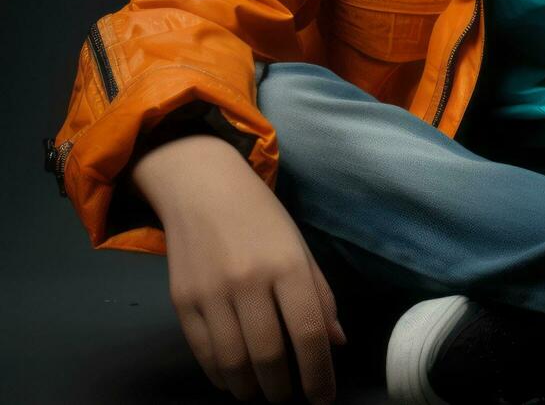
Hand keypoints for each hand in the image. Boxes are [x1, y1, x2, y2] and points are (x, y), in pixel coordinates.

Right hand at [131, 134, 346, 402]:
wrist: (201, 187)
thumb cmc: (261, 216)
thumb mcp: (300, 247)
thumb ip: (320, 296)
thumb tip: (336, 343)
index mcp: (287, 264)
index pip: (308, 332)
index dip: (318, 373)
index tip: (322, 396)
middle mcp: (249, 280)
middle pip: (269, 354)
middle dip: (283, 388)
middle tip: (291, 398)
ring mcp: (211, 293)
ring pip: (233, 362)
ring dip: (251, 389)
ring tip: (264, 393)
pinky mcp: (181, 301)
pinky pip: (203, 353)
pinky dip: (220, 375)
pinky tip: (234, 379)